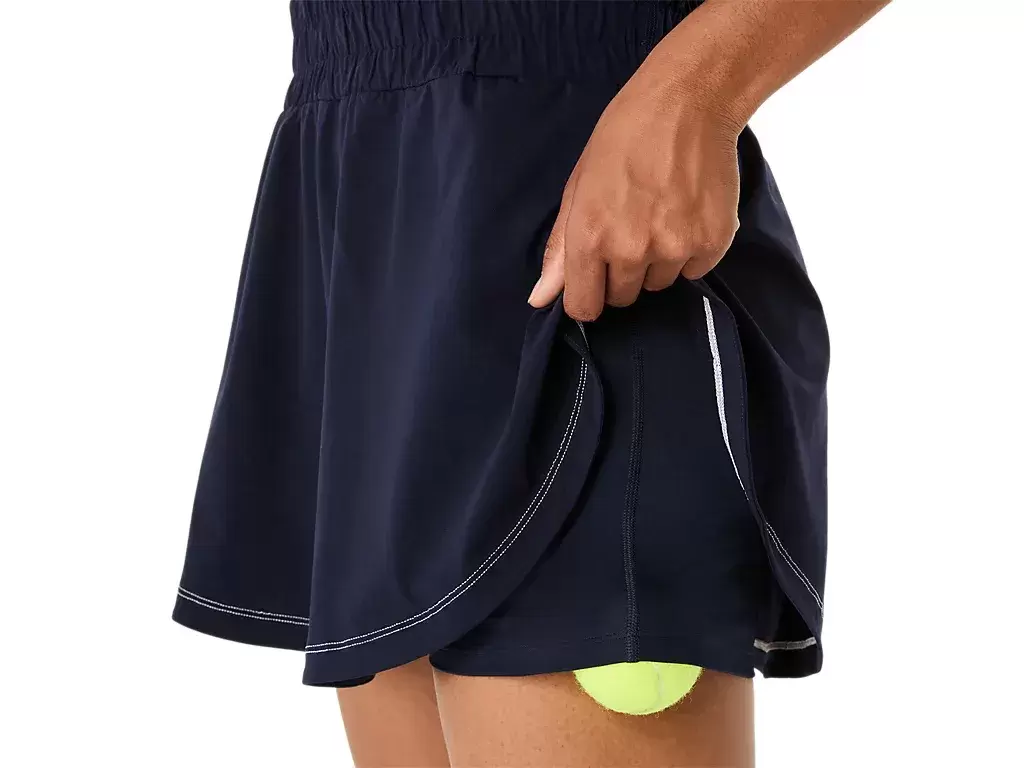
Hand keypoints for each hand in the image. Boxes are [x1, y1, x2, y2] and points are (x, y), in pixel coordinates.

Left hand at [528, 58, 742, 321]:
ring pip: (660, 283)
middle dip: (623, 273)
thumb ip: (560, 249)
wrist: (687, 103)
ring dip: (658, 261)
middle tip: (632, 226)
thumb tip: (539, 299)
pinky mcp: (712, 243)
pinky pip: (694, 270)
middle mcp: (632, 250)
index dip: (589, 296)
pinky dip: (690, 249)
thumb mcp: (578, 187)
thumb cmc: (624, 138)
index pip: (585, 307)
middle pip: (624, 298)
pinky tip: (686, 212)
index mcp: (591, 237)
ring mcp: (675, 249)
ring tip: (662, 213)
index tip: (596, 279)